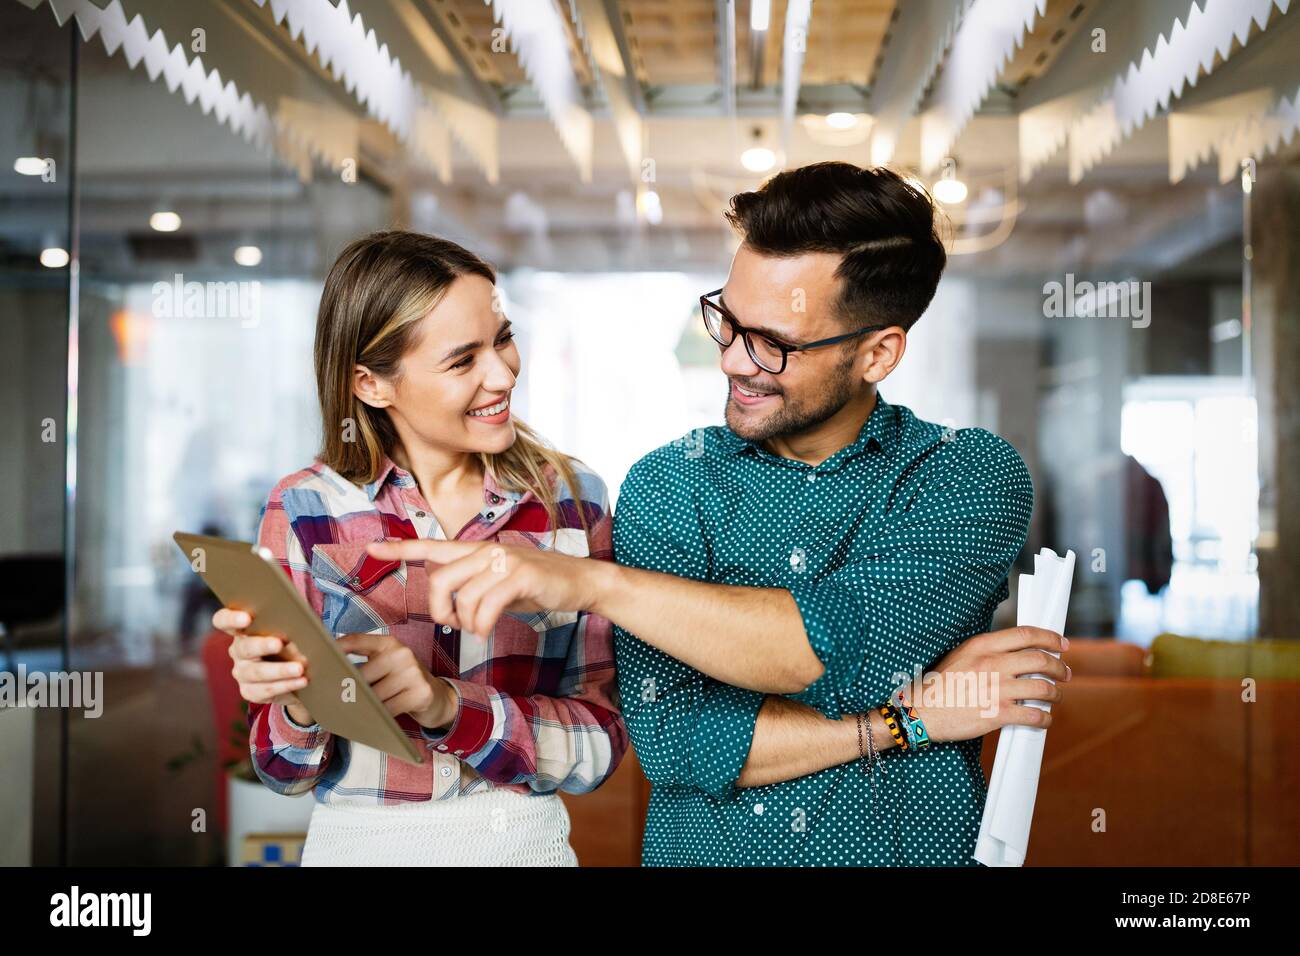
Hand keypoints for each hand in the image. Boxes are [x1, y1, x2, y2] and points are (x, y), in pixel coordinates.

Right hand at [215, 607, 311, 725]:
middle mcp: (238, 650)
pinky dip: (286, 685)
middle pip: (244, 647)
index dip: (231, 618)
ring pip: (257, 672)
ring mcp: (242, 672)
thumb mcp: (295, 631)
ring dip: (280, 670)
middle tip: (279, 643)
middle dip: (262, 645)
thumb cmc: (295, 644)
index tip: (246, 618)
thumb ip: (295, 626)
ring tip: (300, 668)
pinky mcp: (250, 691)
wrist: (298, 675)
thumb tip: (305, 629)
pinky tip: (301, 681)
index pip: (224, 620)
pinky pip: (266, 690)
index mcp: (243, 629)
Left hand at [334, 632, 456, 729]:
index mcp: (389, 643)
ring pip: (374, 695)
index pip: (355, 641)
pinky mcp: (421, 692)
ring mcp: (413, 672)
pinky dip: (378, 716)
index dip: (335, 649)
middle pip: (362, 674)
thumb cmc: (403, 682)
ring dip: (363, 707)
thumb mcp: (386, 665)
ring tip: (354, 712)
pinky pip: (389, 709)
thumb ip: (364, 664)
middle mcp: (402, 654)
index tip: (318, 660)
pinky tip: (375, 718)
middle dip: (348, 690)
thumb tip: (330, 673)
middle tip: (335, 700)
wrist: (436, 696)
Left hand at [366, 539, 598, 636]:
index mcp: (477, 551)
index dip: (399, 549)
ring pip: (462, 598)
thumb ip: (473, 586)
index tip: (371, 548)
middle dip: (438, 610)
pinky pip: (486, 607)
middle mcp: (486, 550)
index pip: (431, 546)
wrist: (580, 580)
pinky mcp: (521, 575)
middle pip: (438, 580)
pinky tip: (489, 629)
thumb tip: (451, 604)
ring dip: (466, 623)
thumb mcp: (500, 582)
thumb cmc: (539, 585)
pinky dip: (483, 626)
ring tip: (479, 628)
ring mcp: (503, 561)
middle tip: (454, 624)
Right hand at [908, 626, 1069, 742]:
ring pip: (1043, 688)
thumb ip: (987, 651)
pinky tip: (1044, 719)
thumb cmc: (939, 684)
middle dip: (1059, 667)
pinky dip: (1045, 718)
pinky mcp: (998, 714)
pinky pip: (1034, 715)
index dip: (1050, 638)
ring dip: (1056, 693)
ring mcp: (997, 689)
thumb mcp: (960, 655)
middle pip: (1040, 660)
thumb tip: (1016, 652)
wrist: (921, 711)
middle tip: (1065, 673)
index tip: (1061, 643)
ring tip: (1056, 696)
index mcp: (983, 646)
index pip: (1026, 634)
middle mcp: (992, 664)